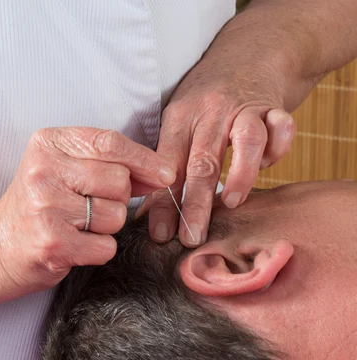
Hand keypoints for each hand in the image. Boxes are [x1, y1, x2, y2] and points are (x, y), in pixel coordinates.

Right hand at [0, 127, 175, 301]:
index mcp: (49, 144)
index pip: (110, 143)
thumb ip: (109, 166)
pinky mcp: (54, 244)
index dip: (145, 160)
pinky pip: (106, 247)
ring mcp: (48, 208)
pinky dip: (98, 251)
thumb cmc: (37, 208)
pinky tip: (75, 246)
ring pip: (116, 215)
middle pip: (119, 181)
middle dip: (117, 199)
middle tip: (88, 208)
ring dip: (106, 227)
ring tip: (77, 227)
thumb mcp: (64, 172)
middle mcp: (45, 171)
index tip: (166, 174)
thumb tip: (161, 173)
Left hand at [142, 35, 295, 246]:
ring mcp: (245, 108)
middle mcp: (211, 113)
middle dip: (196, 204)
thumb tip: (147, 217)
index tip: (160, 235)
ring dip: (240, 174)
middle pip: (203, 161)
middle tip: (192, 237)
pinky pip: (281, 127)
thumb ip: (166, 166)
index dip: (162, 202)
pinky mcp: (274, 106)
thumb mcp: (178, 122)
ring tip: (233, 202)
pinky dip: (280, 146)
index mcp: (181, 119)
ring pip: (246, 141)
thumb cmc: (205, 99)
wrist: (248, 52)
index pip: (168, 166)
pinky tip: (270, 163)